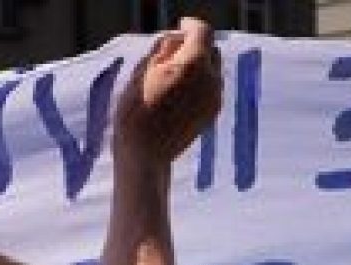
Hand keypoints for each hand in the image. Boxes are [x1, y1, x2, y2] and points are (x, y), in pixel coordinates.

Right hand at [115, 18, 222, 169]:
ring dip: (198, 65)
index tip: (180, 25)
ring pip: (212, 69)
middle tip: (174, 51)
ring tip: (174, 74)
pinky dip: (199, 83)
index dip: (190, 24)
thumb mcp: (143, 70)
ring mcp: (214, 97)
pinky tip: (179, 93)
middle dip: (195, 46)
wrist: (144, 154)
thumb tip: (176, 38)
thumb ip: (164, 48)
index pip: (202, 31)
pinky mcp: (212, 113)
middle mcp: (211, 78)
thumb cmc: (136, 111)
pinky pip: (211, 88)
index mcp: (194, 62)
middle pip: (210, 49)